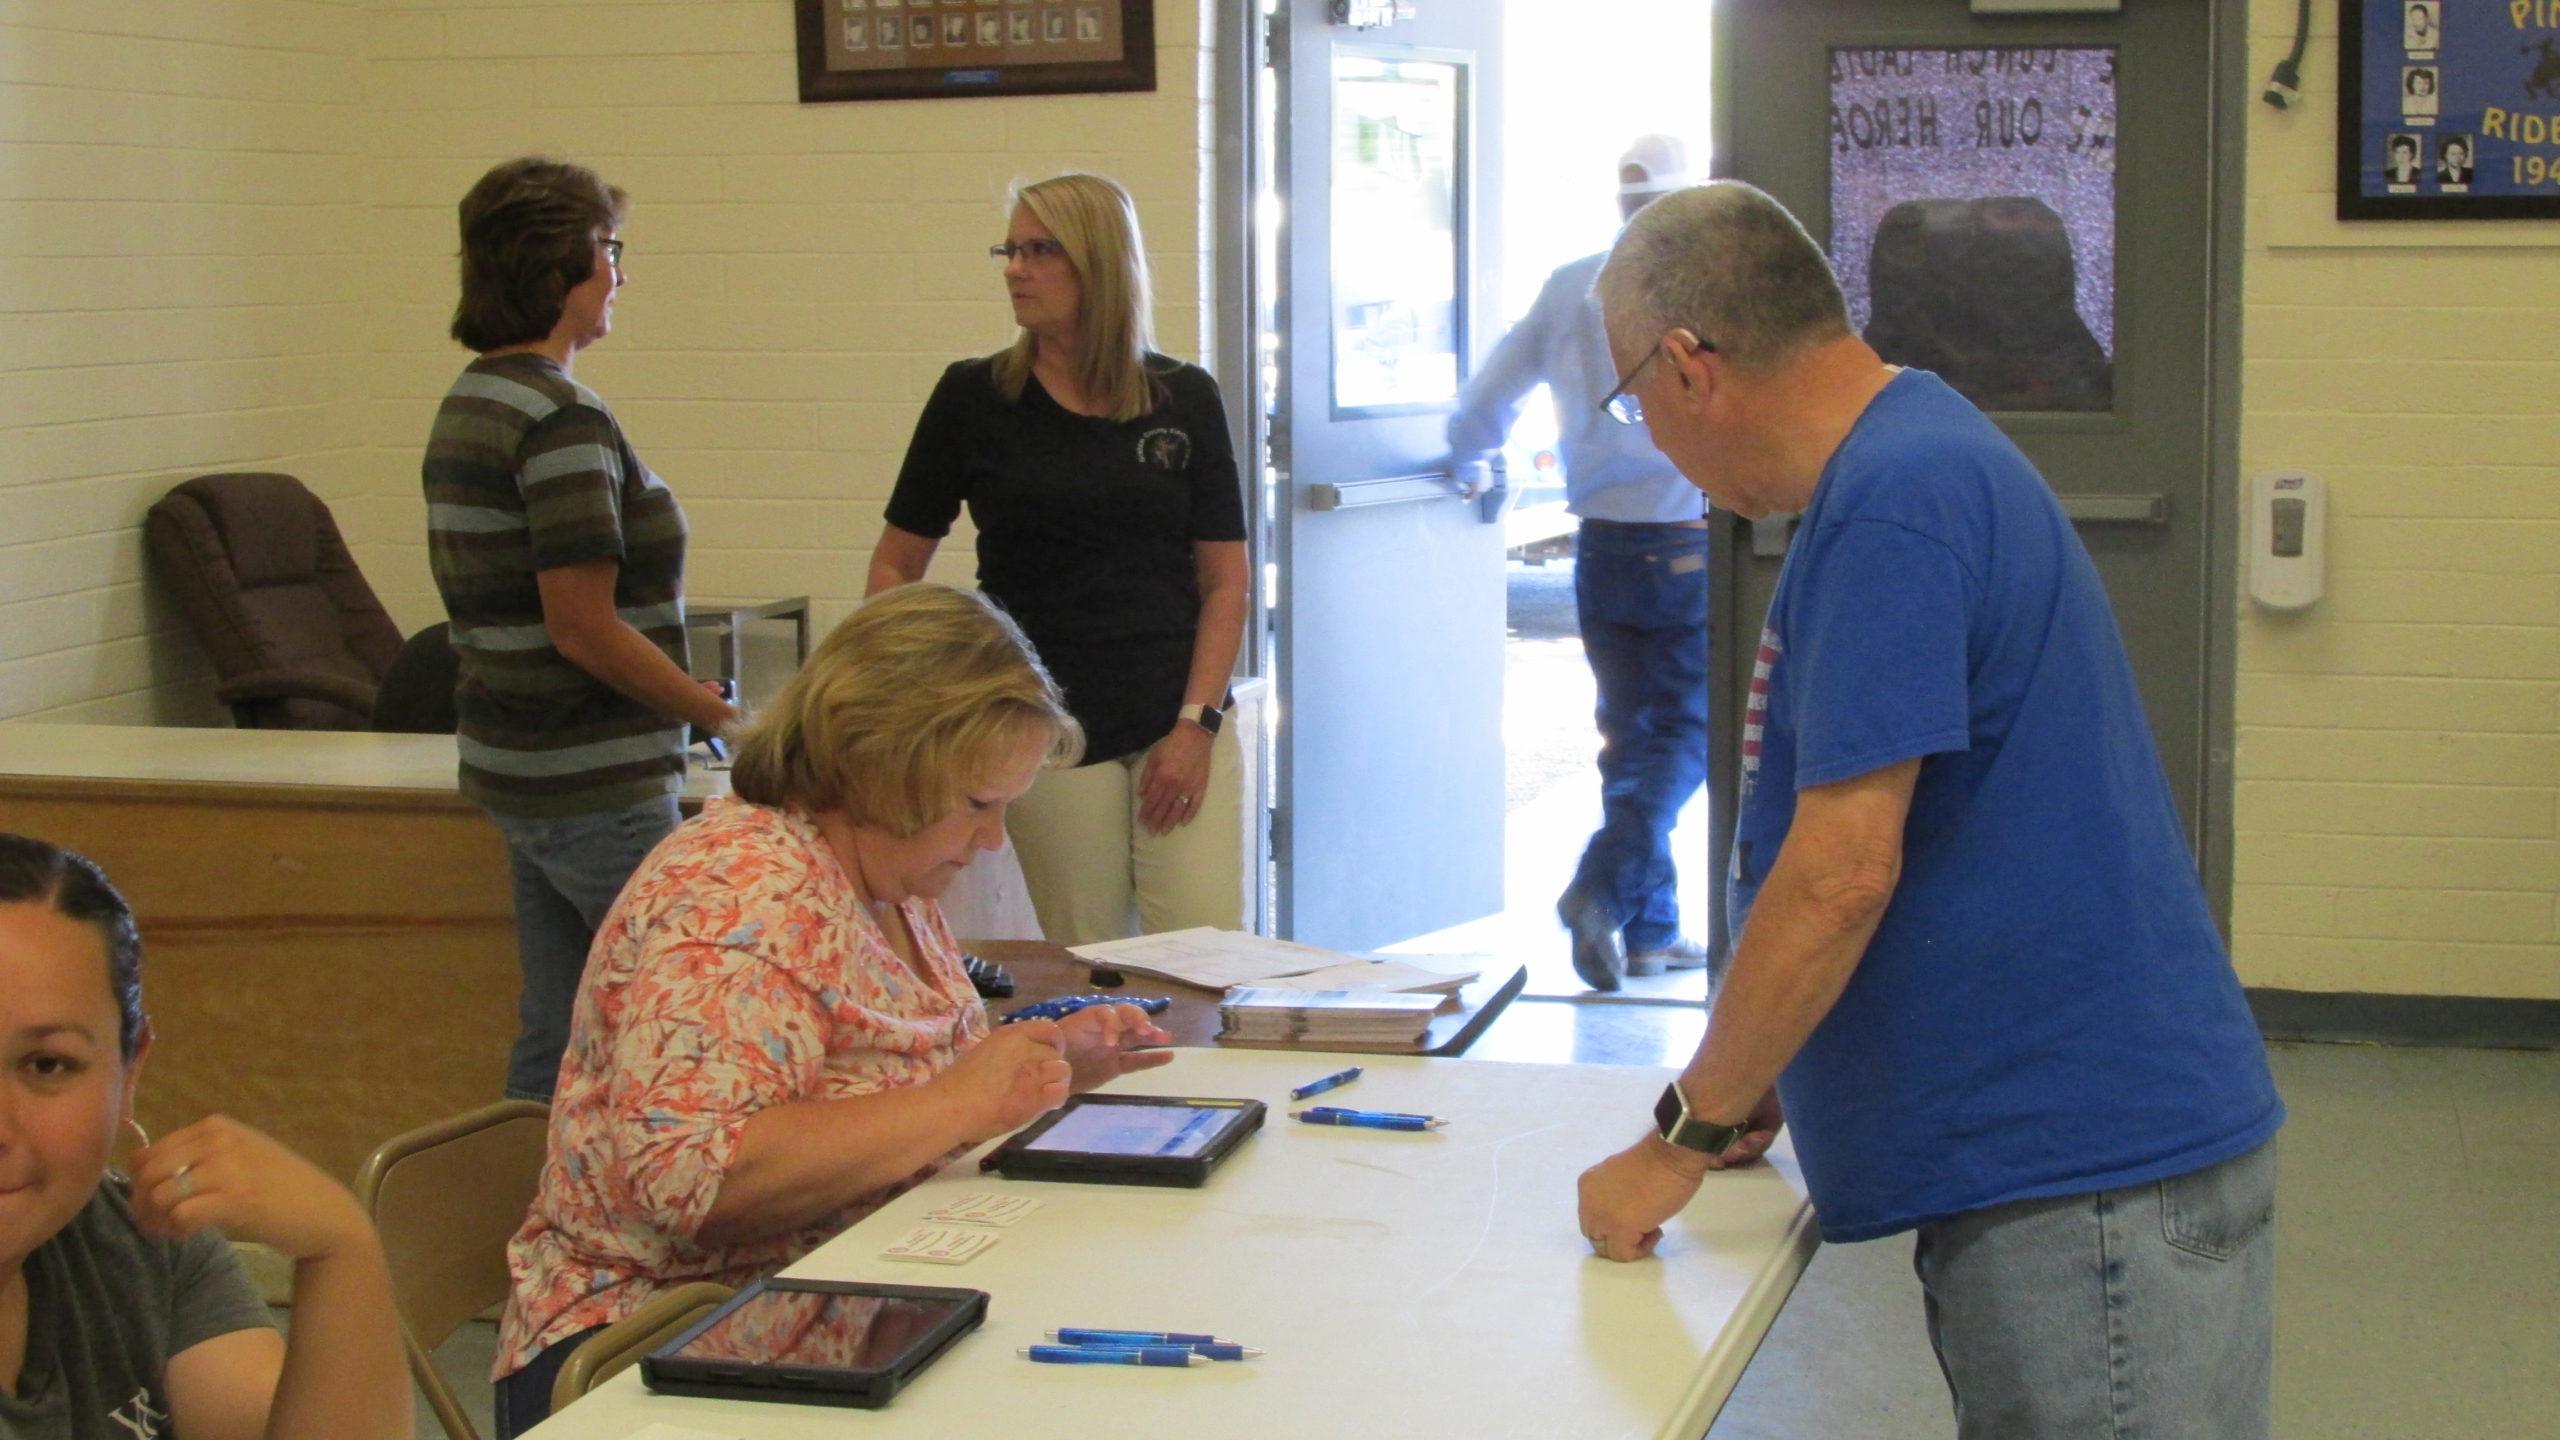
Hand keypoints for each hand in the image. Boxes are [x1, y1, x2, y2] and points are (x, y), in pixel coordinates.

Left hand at [129, 1115, 373, 1264]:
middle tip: (156, 1224)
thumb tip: (142, 1170)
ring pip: (159, 1195)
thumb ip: (199, 1156)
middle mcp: (219, 1141)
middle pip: (147, 1173)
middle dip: (141, 1204)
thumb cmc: (280, 1187)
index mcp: (216, 1127)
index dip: (139, 1183)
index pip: (148, 1152)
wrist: (323, 1211)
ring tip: (173, 1231)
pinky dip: (176, 1231)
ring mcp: (227, 1169)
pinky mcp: (234, 1199)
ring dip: (157, 1221)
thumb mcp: (239, 1157)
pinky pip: (180, 1215)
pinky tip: (189, 1235)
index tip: (152, 1204)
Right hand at [937, 1021, 1074, 1138]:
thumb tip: (1018, 1060)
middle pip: (1056, 1053)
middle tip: (1040, 1081)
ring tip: (1043, 1093)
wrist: (950, 1107)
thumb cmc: (957, 1084)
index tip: (1046, 1054)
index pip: (1049, 1029)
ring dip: (1056, 1082)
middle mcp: (1025, 1049)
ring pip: (1063, 1071)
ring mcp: (1032, 1072)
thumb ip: (1006, 1052)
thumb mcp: (983, 1052)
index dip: (1053, 1043)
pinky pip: (1060, 1093)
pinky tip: (1044, 1105)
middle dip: (1051, 1067)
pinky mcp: (1035, 1097)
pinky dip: (1056, 1099)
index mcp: (1010, 1035)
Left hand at [1055, 1003, 1175, 1091]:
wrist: (1044, 1078)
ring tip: (1166, 1037)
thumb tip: (1064, 1042)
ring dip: (1151, 1035)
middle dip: (1138, 1020)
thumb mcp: (1050, 1045)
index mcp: (1086, 1022)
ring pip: (1135, 1036)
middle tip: (1147, 1030)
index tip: (1111, 1044)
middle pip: (1125, 1017)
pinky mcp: (1115, 1066)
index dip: (1112, 1025)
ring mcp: (1111, 1047)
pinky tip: (1169, 1056)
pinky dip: (1152, 1058)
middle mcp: (1102, 1030)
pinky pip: (1136, 1060)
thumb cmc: (1046, 1058)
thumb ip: (1059, 1041)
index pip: (1106, 1014)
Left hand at [1135, 723, 1213, 836]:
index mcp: (1162, 777)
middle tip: (1151, 832)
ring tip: (1164, 832)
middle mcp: (1175, 784)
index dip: (1146, 812)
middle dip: (1156, 821)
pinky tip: (1183, 823)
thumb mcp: (1154, 757)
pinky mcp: (1201, 786)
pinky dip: (1189, 814)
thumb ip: (1147, 776)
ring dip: (1170, 822)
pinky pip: (1195, 804)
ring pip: (1178, 809)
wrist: (1195, 736)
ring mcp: (1189, 787)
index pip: (1152, 800)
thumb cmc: (1172, 745)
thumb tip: (1141, 794)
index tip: (1141, 822)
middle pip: (1164, 807)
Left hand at [1575, 1089, 1782, 1260]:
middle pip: (1595, 1235)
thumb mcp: (1621, 1177)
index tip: (1637, 1215)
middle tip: (1644, 1226)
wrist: (1671, 1154)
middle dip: (1618, 1236)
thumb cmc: (1656, 1160)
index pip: (1592, 1217)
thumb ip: (1613, 1194)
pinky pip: (1623, 1255)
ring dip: (1629, 1244)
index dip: (1613, 1222)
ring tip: (1652, 1228)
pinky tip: (1656, 1230)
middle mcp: (1587, 1202)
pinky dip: (1641, 1250)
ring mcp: (1601, 1217)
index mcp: (1588, 1185)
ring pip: (1606, 1249)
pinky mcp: (1619, 1229)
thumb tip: (1623, 1213)